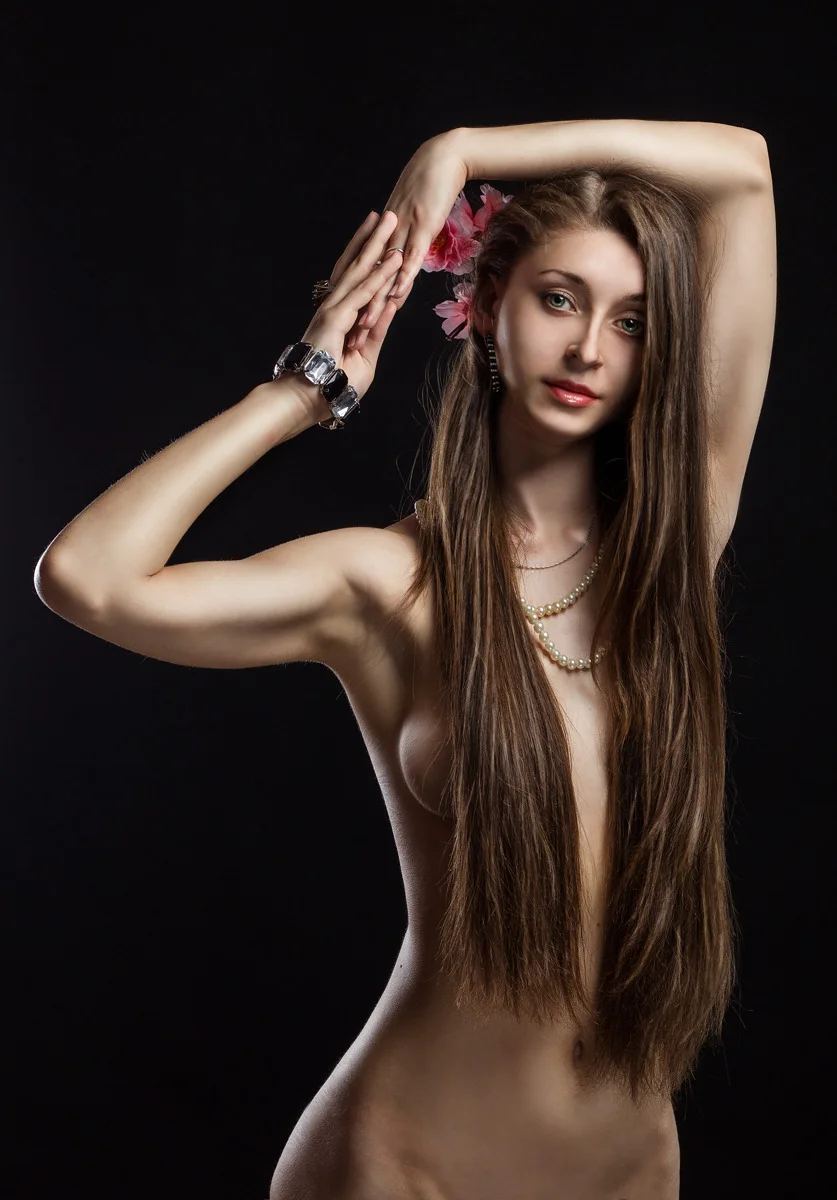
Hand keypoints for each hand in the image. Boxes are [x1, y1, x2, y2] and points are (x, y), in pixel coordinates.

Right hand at [281, 209, 403, 421]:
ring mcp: (333, 310)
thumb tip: (388, 308)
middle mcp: (334, 306)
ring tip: (391, 221)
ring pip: (359, 271)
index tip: (380, 236)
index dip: (367, 255)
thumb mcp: (365, 356)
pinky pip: (362, 293)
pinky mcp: (335, 319)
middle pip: (355, 264)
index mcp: (339, 316)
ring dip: (376, 246)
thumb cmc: (333, 385)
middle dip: (371, 238)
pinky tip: (392, 260)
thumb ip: (376, 331)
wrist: (308, 400)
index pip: (355, 279)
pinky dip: (378, 276)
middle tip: (385, 213)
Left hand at [350, 130, 468, 350]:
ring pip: (384, 272)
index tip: (349, 326)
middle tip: (349, 337)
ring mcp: (402, 231)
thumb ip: (408, 238)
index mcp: (384, 233)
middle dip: (359, 309)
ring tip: (366, 326)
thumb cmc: (434, 184)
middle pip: (370, 278)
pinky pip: (409, 257)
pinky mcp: (420, 226)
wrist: (445, 156)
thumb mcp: (417, 217)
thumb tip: (404, 259)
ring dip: (375, 301)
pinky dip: (403, 278)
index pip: (368, 273)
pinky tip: (397, 297)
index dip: (358, 300)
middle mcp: (387, 234)